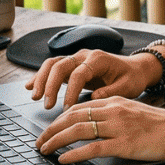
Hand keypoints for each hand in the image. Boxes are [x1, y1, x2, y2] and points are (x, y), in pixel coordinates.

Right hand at [25, 48, 161, 109]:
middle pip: (60, 65)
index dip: (71, 91)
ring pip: (52, 64)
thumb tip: (93, 99)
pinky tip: (30, 87)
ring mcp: (76, 59)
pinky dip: (40, 76)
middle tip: (46, 104)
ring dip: (41, 79)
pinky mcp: (72, 66)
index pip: (78, 73)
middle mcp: (84, 56)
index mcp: (98, 59)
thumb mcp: (127, 87)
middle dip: (50, 85)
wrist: (135, 69)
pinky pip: (52, 68)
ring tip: (35, 97)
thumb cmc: (132, 78)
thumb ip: (111, 92)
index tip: (67, 108)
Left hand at [36, 96, 164, 164]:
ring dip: (57, 140)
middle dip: (51, 130)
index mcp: (115, 102)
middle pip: (73, 116)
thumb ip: (113, 115)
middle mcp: (113, 110)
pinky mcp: (124, 144)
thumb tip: (92, 125)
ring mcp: (118, 126)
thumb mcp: (133, 112)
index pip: (78, 107)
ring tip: (45, 150)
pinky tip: (64, 159)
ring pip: (78, 130)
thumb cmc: (161, 126)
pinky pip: (93, 147)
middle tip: (40, 142)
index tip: (49, 129)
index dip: (59, 119)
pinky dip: (74, 153)